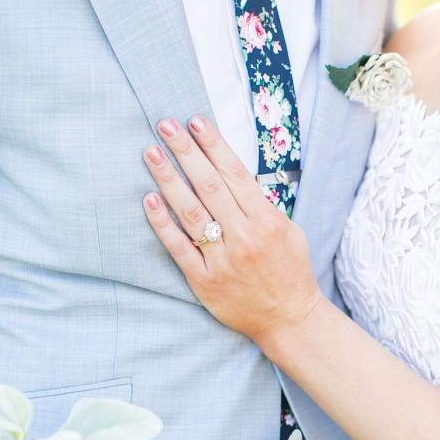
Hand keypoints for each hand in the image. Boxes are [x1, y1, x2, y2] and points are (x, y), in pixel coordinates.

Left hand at [142, 116, 322, 347]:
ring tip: (151, 153)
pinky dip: (162, 224)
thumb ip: (262, 204)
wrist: (289, 318)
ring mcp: (223, 259)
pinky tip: (149, 201)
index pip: (235, 173)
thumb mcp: (289, 230)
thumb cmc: (289, 270)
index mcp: (267, 220)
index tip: (196, 121)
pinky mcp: (205, 281)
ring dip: (168, 180)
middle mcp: (244, 236)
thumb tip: (233, 174)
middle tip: (166, 126)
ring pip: (191, 212)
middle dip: (186, 152)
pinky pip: (179, 248)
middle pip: (209, 186)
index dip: (214, 145)